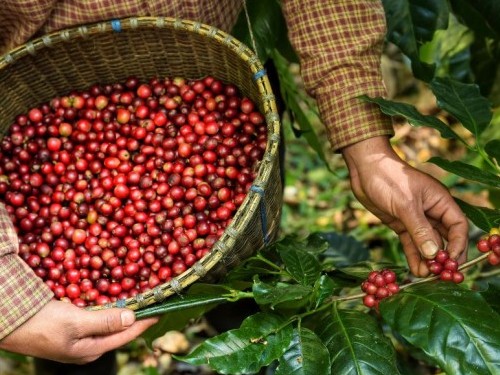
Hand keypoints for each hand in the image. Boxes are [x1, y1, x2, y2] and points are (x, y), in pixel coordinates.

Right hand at [0, 300, 157, 363]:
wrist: (8, 322)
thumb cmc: (41, 325)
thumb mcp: (75, 323)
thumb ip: (105, 321)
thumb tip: (132, 318)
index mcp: (91, 350)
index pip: (126, 335)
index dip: (144, 322)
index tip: (161, 310)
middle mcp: (88, 347)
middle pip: (119, 330)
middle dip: (136, 316)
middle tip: (152, 302)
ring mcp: (79, 338)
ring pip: (108, 323)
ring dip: (123, 311)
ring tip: (138, 299)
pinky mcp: (71, 327)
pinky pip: (96, 317)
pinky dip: (107, 308)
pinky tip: (113, 299)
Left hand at [342, 136, 467, 276]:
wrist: (365, 169)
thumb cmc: (389, 178)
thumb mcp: (405, 204)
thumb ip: (420, 229)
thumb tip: (434, 254)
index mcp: (440, 201)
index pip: (458, 226)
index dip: (458, 245)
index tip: (452, 262)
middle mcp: (431, 211)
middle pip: (445, 238)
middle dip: (444, 256)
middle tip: (441, 275)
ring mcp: (416, 219)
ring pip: (427, 243)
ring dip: (427, 260)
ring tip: (426, 277)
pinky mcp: (401, 224)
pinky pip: (411, 243)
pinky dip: (414, 256)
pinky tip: (415, 270)